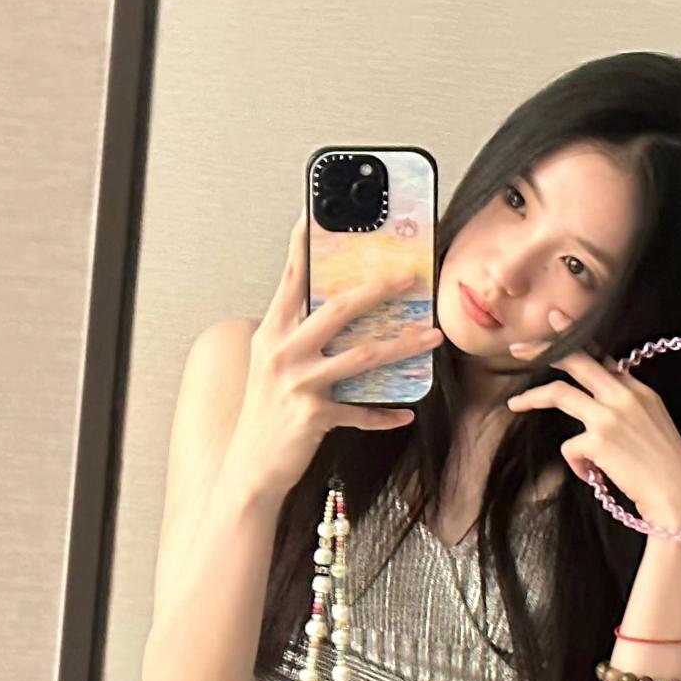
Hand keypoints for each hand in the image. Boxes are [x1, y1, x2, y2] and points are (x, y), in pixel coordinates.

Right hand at [233, 211, 442, 499]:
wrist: (249, 467)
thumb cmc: (264, 414)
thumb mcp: (272, 366)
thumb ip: (297, 337)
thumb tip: (338, 313)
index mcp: (271, 333)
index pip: (291, 279)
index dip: (305, 244)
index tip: (318, 212)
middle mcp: (282, 352)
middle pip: (339, 309)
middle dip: (379, 289)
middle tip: (409, 276)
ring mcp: (298, 384)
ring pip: (362, 356)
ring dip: (403, 345)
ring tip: (432, 337)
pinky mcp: (314, 416)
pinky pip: (361, 411)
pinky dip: (385, 412)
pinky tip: (406, 411)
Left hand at [506, 309, 680, 529]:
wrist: (679, 495)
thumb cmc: (666, 469)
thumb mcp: (654, 425)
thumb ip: (627, 409)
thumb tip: (596, 412)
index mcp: (640, 390)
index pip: (601, 358)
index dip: (576, 338)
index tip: (556, 321)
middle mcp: (624, 395)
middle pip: (576, 361)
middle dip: (544, 349)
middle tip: (518, 348)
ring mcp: (610, 416)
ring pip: (559, 393)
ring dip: (532, 398)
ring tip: (513, 404)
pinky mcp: (598, 440)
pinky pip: (569, 447)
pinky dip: (577, 464)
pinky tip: (593, 476)